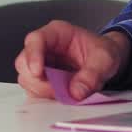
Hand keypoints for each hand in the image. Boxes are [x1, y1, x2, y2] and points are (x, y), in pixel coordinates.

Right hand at [14, 20, 130, 100]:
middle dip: (37, 80)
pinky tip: (60, 98)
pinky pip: (35, 90)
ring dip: (41, 90)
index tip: (38, 73)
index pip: (35, 40)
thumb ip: (92, 75)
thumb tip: (75, 92)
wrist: (107, 60)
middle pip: (24, 62)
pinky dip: (45, 97)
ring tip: (63, 95)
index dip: (33, 56)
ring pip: (26, 78)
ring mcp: (41, 64)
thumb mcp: (105, 60)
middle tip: (57, 90)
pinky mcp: (43, 80)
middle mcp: (44, 47)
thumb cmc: (104, 52)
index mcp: (56, 33)